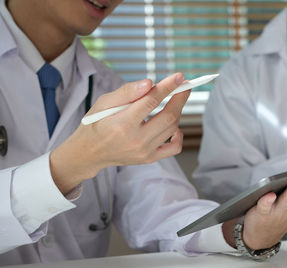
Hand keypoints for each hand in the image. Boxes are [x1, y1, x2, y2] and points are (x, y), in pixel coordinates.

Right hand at [50, 73, 189, 193]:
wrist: (89, 152)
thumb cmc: (96, 123)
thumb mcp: (104, 102)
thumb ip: (127, 92)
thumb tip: (149, 83)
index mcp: (122, 123)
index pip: (151, 101)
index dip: (168, 87)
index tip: (179, 77)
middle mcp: (136, 140)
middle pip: (168, 116)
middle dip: (179, 98)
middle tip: (184, 86)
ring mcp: (144, 151)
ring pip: (172, 128)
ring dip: (176, 111)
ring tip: (173, 101)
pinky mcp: (149, 158)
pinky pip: (174, 148)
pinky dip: (178, 134)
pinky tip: (173, 126)